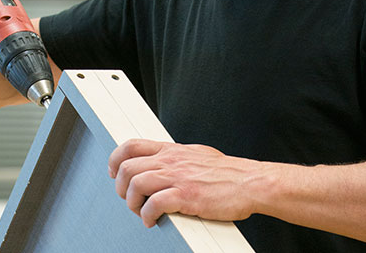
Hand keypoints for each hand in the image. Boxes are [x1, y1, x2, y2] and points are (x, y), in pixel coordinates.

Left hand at [107, 139, 262, 226]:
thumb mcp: (197, 155)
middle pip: (127, 167)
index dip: (116, 159)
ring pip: (136, 184)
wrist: (250, 183)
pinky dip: (147, 215)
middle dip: (122, 187)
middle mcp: (171, 161)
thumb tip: (164, 163)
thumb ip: (178, 158)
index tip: (115, 172)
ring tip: (141, 212)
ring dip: (132, 202)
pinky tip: (153, 220)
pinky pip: (153, 204)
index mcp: (172, 150)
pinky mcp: (186, 196)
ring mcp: (178, 178)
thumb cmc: (228, 173)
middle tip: (130, 199)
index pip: (132, 145)